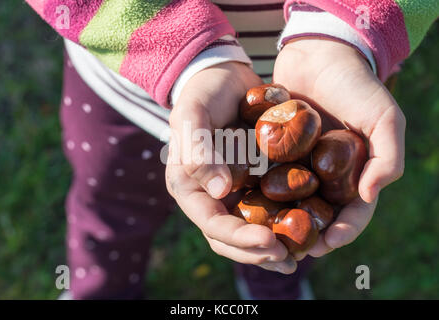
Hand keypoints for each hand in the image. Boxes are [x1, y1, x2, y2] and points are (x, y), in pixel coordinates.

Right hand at [166, 62, 296, 273]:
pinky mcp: (252, 182)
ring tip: (298, 257)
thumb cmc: (203, 91)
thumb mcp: (194, 113)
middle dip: (257, 252)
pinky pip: (266, 210)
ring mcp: (231, 191)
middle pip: (230, 238)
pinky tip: (305, 230)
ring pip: (248, 231)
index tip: (269, 240)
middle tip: (288, 259)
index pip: (211, 223)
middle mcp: (209, 195)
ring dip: (270, 249)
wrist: (224, 76)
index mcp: (188, 186)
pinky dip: (282, 224)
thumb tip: (220, 192)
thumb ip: (198, 149)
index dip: (238, 237)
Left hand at [273, 38, 405, 258]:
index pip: (352, 211)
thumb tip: (369, 195)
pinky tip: (247, 205)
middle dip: (308, 235)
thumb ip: (388, 157)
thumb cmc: (355, 85)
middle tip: (294, 251)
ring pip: (290, 202)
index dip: (344, 230)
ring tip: (268, 236)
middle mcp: (324, 174)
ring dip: (281, 221)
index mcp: (354, 173)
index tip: (328, 244)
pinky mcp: (273, 152)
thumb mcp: (383, 118)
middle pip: (318, 214)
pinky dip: (259, 192)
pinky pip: (266, 176)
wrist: (319, 54)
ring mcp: (298, 164)